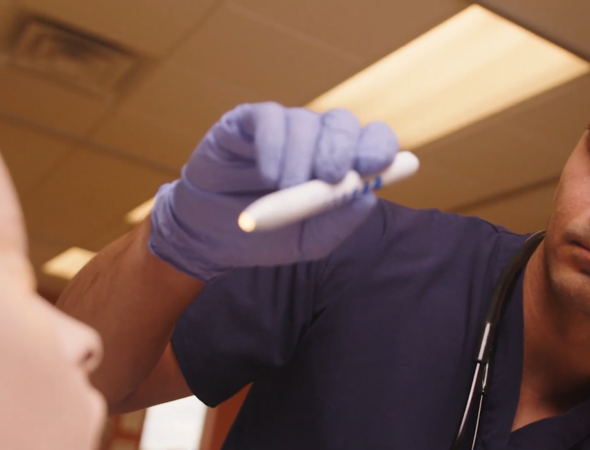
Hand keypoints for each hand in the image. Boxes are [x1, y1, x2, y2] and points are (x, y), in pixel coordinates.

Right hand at [148, 102, 398, 281]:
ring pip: (305, 121)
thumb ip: (339, 222)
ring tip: (285, 189)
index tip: (374, 166)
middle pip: (343, 123)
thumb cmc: (266, 237)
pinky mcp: (247, 122)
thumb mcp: (309, 241)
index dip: (378, 147)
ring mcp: (282, 129)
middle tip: (332, 176)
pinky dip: (273, 146)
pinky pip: (269, 118)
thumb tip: (369, 196)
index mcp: (339, 166)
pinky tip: (268, 175)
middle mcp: (315, 141)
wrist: (210, 236)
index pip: (372, 141)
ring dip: (301, 157)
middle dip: (342, 148)